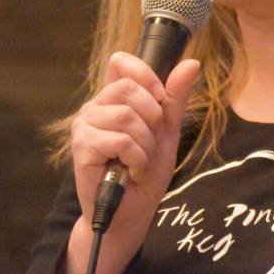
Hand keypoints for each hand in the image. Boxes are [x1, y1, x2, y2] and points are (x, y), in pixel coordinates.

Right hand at [71, 52, 199, 231]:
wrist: (132, 211)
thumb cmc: (145, 171)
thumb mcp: (167, 131)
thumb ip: (175, 97)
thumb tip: (191, 63)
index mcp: (113, 99)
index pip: (121, 62)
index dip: (146, 76)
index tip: (160, 101)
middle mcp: (95, 107)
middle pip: (130, 87)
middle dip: (153, 119)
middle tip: (150, 144)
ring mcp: (84, 125)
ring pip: (127, 115)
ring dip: (146, 144)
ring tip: (139, 161)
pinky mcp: (81, 146)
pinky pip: (121, 140)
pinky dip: (136, 158)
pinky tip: (129, 171)